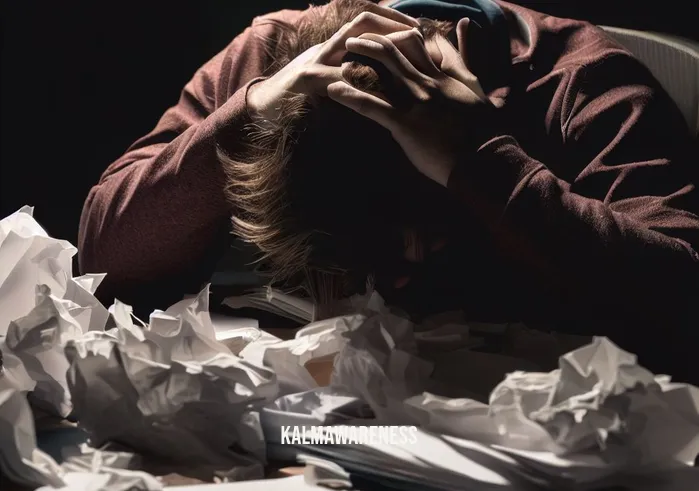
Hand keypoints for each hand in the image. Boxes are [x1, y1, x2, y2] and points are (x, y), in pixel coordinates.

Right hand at [246, 6, 418, 120]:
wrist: (261, 111)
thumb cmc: (300, 99)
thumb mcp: (329, 79)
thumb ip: (353, 72)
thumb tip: (386, 72)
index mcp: (336, 47)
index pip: (369, 19)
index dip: (395, 19)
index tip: (422, 28)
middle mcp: (327, 47)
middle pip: (363, 21)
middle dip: (393, 25)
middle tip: (420, 35)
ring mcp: (315, 61)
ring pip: (351, 42)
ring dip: (379, 45)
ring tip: (406, 52)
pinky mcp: (304, 81)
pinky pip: (334, 76)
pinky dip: (355, 79)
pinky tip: (377, 85)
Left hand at [326, 18, 494, 186]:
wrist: (483, 161)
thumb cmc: (483, 130)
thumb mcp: (478, 86)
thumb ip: (467, 55)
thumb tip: (466, 22)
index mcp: (446, 75)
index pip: (422, 41)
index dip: (402, 32)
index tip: (386, 30)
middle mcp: (429, 82)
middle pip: (395, 47)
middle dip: (371, 40)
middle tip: (352, 41)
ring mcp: (417, 102)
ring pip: (381, 69)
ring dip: (356, 60)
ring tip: (338, 57)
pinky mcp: (405, 124)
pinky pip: (371, 105)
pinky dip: (349, 95)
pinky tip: (332, 90)